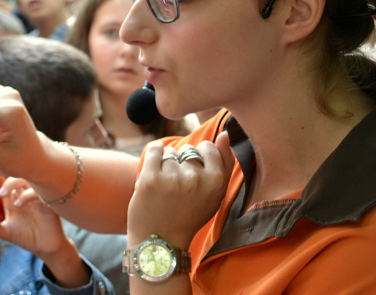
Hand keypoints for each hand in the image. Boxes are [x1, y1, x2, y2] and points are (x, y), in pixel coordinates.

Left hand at [0, 177, 68, 258]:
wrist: (46, 247)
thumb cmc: (28, 237)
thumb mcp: (6, 232)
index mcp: (13, 197)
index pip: (2, 177)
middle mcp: (23, 192)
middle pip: (13, 172)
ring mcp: (35, 195)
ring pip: (24, 178)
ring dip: (11, 183)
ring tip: (1, 194)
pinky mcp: (45, 201)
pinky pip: (36, 191)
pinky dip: (25, 195)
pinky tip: (18, 205)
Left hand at [127, 132, 234, 249]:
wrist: (160, 241)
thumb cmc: (190, 215)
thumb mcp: (215, 194)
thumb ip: (225, 164)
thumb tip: (225, 134)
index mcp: (216, 183)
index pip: (208, 147)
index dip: (199, 159)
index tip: (193, 176)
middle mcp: (196, 179)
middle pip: (188, 151)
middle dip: (182, 164)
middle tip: (179, 188)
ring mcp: (172, 178)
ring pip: (170, 152)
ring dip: (166, 165)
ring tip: (166, 188)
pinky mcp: (150, 178)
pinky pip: (155, 149)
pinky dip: (154, 155)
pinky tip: (154, 171)